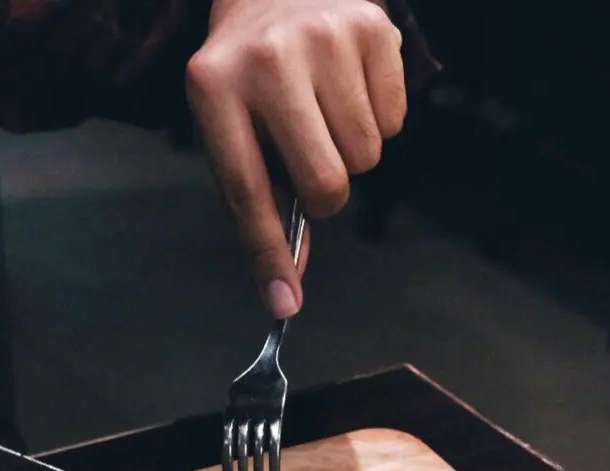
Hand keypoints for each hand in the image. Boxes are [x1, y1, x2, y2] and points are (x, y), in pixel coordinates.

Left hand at [187, 0, 406, 317]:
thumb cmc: (250, 79)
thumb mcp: (232, 129)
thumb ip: (259, 204)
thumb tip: (287, 286)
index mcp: (214, 88)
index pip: (246, 191)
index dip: (269, 253)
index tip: (285, 304)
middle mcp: (268, 59)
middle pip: (325, 184)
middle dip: (326, 195)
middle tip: (313, 164)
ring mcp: (325, 37)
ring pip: (365, 158)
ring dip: (351, 152)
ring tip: (325, 113)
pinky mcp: (373, 27)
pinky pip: (395, 121)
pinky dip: (378, 118)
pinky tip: (349, 87)